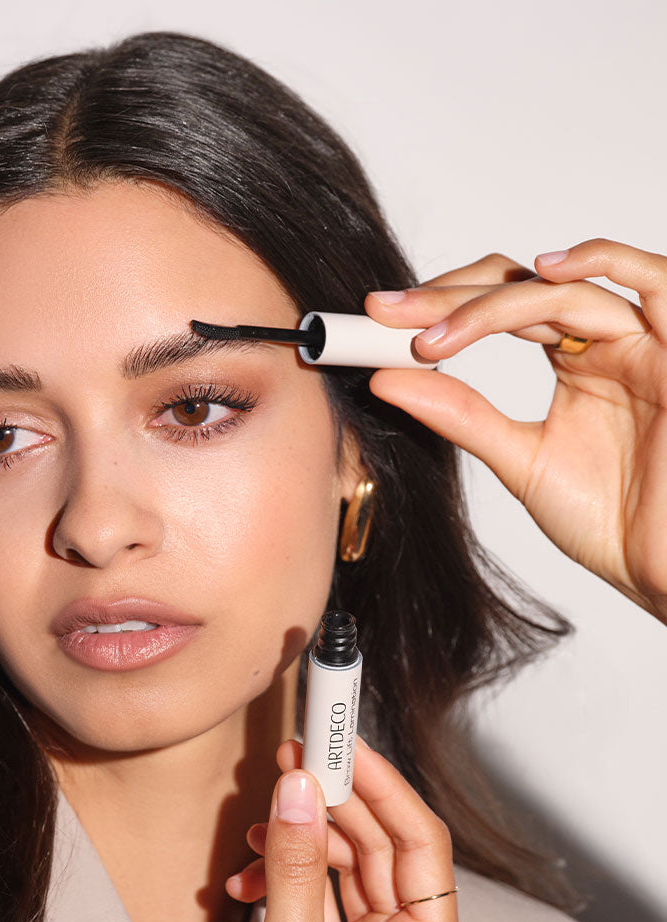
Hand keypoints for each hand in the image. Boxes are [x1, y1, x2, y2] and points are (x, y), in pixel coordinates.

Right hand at [124, 739, 465, 921]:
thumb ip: (296, 864)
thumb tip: (299, 787)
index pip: (421, 841)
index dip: (384, 785)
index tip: (346, 741)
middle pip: (378, 841)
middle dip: (334, 800)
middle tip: (297, 756)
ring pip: (341, 856)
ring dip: (300, 833)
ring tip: (259, 819)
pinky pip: (310, 880)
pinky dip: (278, 867)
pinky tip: (245, 873)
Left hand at [364, 239, 666, 623]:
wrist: (664, 569)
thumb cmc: (612, 522)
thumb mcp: (519, 459)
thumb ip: (461, 415)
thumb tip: (385, 378)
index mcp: (576, 361)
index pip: (501, 308)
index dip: (440, 309)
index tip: (375, 323)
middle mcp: (609, 342)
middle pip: (524, 290)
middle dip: (449, 300)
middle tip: (386, 315)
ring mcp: (648, 342)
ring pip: (568, 290)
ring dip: (495, 302)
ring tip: (435, 330)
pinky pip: (657, 282)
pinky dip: (604, 262)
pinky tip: (544, 270)